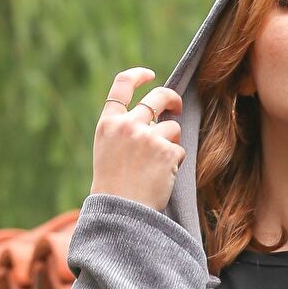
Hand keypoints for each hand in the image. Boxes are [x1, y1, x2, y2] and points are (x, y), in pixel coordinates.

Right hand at [91, 67, 185, 212]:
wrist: (121, 213)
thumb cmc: (114, 189)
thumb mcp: (108, 152)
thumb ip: (124, 131)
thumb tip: (153, 118)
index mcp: (109, 124)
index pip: (122, 85)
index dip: (138, 76)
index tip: (150, 75)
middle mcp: (128, 124)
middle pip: (157, 97)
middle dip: (171, 98)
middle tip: (177, 107)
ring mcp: (148, 136)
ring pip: (173, 128)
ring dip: (171, 144)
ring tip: (158, 167)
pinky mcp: (167, 151)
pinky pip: (179, 151)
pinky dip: (175, 164)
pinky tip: (162, 177)